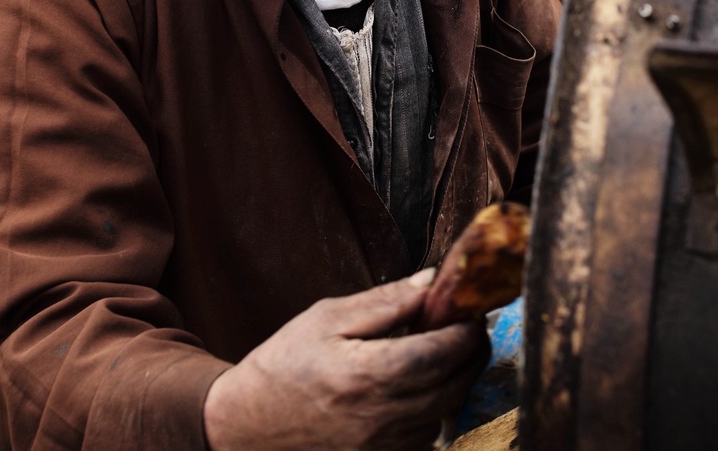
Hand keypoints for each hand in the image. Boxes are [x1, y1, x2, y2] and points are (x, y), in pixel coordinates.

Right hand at [203, 269, 488, 450]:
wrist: (245, 427)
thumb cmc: (282, 368)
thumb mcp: (326, 319)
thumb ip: (385, 302)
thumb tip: (432, 282)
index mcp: (368, 374)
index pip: (443, 350)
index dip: (466, 328)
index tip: (469, 310)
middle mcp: (383, 417)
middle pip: (456, 383)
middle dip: (472, 351)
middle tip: (468, 327)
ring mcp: (385, 448)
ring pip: (447, 410)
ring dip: (455, 380)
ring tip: (440, 353)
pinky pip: (428, 435)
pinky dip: (434, 408)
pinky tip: (417, 387)